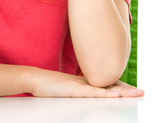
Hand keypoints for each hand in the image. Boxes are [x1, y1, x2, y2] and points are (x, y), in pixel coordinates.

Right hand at [30, 69, 144, 97]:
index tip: (131, 90)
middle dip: (126, 89)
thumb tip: (78, 94)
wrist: (33, 78)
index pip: (104, 84)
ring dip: (123, 91)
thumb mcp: (62, 89)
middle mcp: (84, 81)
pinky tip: (117, 95)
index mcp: (82, 82)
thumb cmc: (45, 86)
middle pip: (109, 85)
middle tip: (141, 91)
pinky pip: (93, 92)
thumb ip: (73, 91)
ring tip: (137, 93)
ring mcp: (80, 85)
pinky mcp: (74, 90)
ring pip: (105, 88)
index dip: (119, 87)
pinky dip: (106, 94)